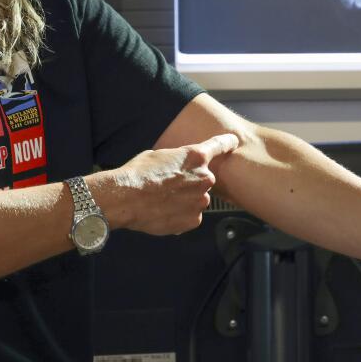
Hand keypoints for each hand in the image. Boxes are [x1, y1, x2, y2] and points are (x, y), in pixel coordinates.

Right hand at [110, 133, 241, 235]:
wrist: (126, 198)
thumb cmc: (138, 174)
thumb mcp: (159, 155)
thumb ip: (178, 160)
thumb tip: (179, 166)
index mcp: (196, 157)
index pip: (220, 145)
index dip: (228, 143)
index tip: (234, 142)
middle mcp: (204, 178)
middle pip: (204, 179)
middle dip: (191, 182)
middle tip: (170, 186)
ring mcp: (200, 200)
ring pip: (197, 199)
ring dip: (186, 200)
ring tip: (163, 200)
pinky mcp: (194, 219)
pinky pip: (191, 216)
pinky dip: (181, 216)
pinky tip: (164, 212)